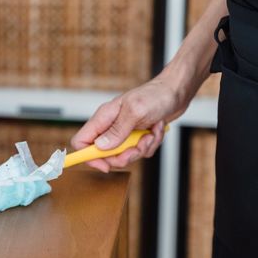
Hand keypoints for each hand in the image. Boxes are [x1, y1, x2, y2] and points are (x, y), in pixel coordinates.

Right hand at [71, 76, 188, 172]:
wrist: (175, 92)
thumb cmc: (155, 95)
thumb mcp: (135, 112)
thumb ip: (117, 130)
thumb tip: (100, 147)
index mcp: (103, 118)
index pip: (81, 141)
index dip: (88, 157)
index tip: (105, 165)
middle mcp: (110, 126)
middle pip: (104, 155)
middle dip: (123, 156)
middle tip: (136, 148)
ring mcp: (123, 132)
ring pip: (124, 155)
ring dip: (141, 148)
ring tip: (150, 133)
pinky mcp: (136, 136)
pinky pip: (140, 151)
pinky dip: (151, 144)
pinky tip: (156, 129)